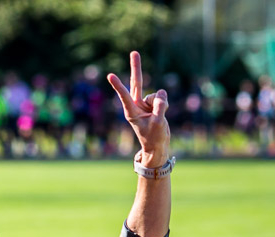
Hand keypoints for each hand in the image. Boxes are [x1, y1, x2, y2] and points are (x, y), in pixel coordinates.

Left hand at [107, 51, 169, 166]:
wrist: (157, 145)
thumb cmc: (154, 138)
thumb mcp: (158, 123)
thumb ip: (160, 107)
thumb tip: (160, 93)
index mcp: (131, 112)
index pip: (125, 96)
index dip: (118, 85)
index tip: (110, 75)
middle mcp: (136, 105)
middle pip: (136, 83)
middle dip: (136, 68)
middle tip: (134, 52)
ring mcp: (144, 103)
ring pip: (156, 95)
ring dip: (161, 104)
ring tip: (157, 118)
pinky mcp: (152, 103)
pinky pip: (162, 97)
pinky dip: (164, 104)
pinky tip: (161, 114)